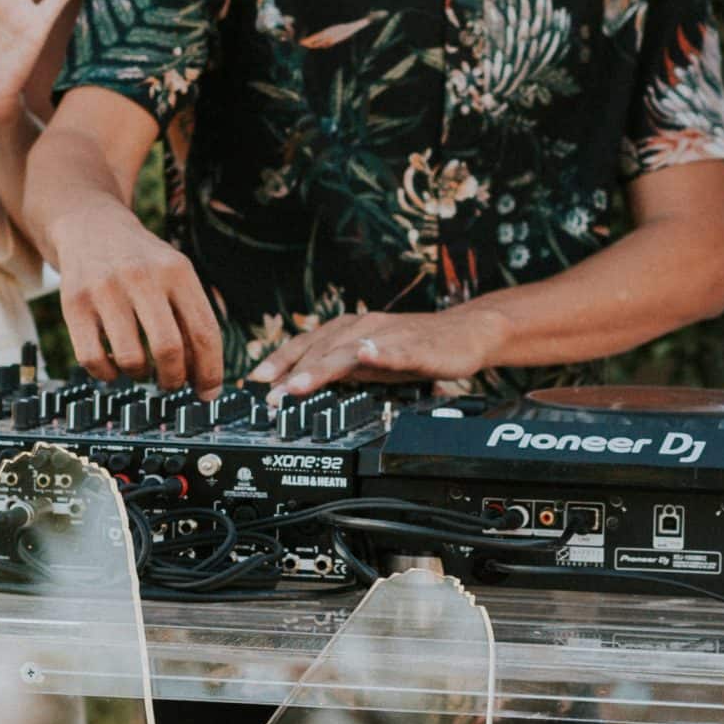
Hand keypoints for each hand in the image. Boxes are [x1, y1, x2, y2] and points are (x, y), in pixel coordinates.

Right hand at [48, 197, 227, 391]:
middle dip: (174, 379)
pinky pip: (93, 359)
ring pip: (131, 359)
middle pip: (168, 349)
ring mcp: (105, 290)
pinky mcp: (74, 304)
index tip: (208, 393)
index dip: (210, 371)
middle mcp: (141, 277)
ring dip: (141, 375)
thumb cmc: (143, 263)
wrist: (91, 227)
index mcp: (177, 271)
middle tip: (171, 383)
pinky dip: (107, 374)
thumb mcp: (175, 275)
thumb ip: (192, 319)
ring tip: (141, 368)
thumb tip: (205, 380)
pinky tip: (113, 366)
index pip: (204, 332)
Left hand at [249, 308, 501, 395]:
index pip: (307, 344)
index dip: (280, 362)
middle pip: (322, 348)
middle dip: (293, 372)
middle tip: (271, 395)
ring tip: (300, 384)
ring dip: (323, 366)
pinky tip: (367, 356)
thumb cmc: (417, 347)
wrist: (467, 334)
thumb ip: (338, 369)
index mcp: (350, 331)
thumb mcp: (369, 361)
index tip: (255, 382)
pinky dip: (380, 353)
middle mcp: (365, 327)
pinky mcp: (418, 346)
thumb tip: (301, 384)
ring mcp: (390, 335)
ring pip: (351, 350)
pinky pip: (396, 349)